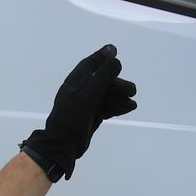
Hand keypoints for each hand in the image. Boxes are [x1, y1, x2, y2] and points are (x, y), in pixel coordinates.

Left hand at [20, 44, 137, 180]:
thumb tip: (115, 58)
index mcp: (76, 81)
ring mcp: (88, 103)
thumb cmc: (72, 117)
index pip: (90, 64)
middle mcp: (82, 90)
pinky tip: (129, 107)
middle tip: (132, 90)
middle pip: (104, 80)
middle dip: (118, 84)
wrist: (64, 145)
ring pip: (108, 94)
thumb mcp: (89, 94)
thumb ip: (103, 76)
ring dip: (121, 96)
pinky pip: (109, 106)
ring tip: (131, 102)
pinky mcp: (94, 115)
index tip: (114, 50)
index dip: (102, 56)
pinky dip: (119, 106)